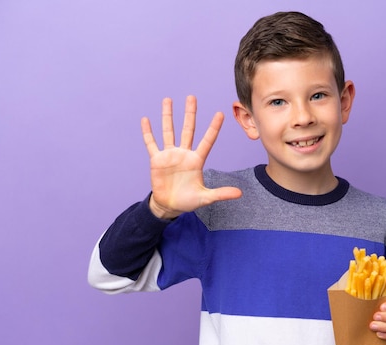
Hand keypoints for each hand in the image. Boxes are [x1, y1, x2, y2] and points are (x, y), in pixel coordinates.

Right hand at [141, 96, 241, 218]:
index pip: (207, 141)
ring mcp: (170, 155)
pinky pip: (151, 143)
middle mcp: (184, 154)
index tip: (220, 114)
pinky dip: (148, 132)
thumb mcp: (205, 197)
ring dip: (168, 116)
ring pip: (169, 131)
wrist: (169, 206)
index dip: (213, 128)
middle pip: (188, 129)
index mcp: (197, 160)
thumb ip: (221, 193)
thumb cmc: (188, 200)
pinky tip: (146, 120)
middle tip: (192, 97)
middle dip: (190, 113)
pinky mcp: (157, 160)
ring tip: (167, 100)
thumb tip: (240, 194)